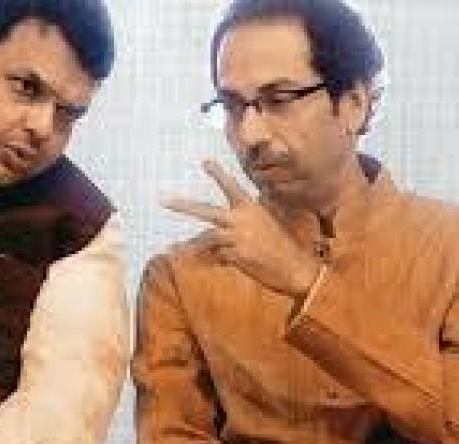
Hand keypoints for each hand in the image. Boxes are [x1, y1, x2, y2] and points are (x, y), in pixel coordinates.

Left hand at [163, 159, 320, 296]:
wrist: (295, 267)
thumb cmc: (282, 244)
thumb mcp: (268, 222)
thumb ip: (250, 216)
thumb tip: (238, 214)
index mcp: (250, 208)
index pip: (231, 186)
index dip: (217, 173)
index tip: (204, 162)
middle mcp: (241, 220)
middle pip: (206, 210)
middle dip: (184, 205)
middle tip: (163, 200)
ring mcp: (238, 238)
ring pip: (206, 238)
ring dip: (190, 245)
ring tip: (171, 250)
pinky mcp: (237, 256)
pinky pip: (215, 258)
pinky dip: (209, 261)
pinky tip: (205, 265)